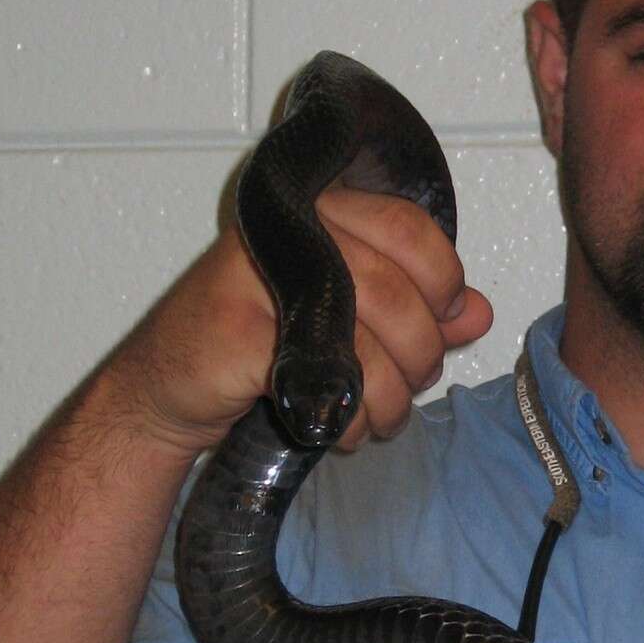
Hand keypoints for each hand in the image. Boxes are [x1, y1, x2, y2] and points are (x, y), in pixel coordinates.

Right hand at [108, 187, 492, 457]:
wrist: (166, 390)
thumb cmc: (259, 348)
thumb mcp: (352, 323)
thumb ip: (416, 310)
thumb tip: (477, 312)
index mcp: (323, 214)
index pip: (409, 227)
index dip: (443, 279)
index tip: (446, 319)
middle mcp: (291, 234)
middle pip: (396, 291)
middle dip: (419, 355)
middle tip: (409, 384)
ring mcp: (256, 277)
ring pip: (367, 339)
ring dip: (388, 398)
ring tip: (375, 416)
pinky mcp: (236, 331)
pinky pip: (325, 378)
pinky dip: (346, 419)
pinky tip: (336, 427)